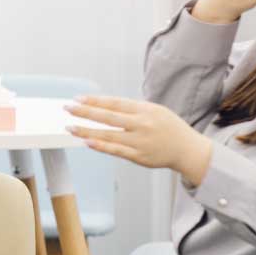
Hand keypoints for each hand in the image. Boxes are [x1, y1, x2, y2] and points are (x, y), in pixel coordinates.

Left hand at [65, 95, 212, 184]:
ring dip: (87, 131)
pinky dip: (100, 146)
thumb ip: (132, 109)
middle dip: (85, 112)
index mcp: (145, 110)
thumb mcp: (155, 111)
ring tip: (70, 127)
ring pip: (108, 135)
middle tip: (67, 108)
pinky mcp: (139, 157)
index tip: (78, 98)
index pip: (115, 103)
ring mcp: (140, 141)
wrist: (188, 150)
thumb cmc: (168, 128)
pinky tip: (86, 142)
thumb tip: (104, 107)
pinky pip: (116, 151)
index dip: (95, 100)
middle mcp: (141, 124)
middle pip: (108, 117)